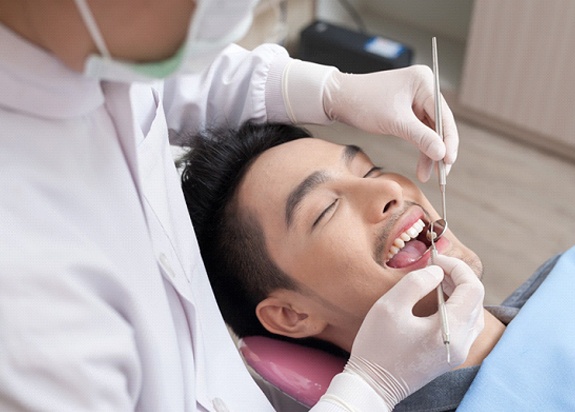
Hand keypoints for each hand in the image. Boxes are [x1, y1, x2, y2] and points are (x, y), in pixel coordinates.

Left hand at [322, 65, 458, 181]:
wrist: (339, 99)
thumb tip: (443, 154)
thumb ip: (421, 137)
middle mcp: (424, 88)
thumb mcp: (395, 122)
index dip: (449, 140)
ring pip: (431, 131)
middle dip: (440, 149)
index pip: (444, 114)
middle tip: (442, 174)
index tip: (449, 161)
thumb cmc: (364, 103)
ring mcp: (417, 99)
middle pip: (440, 124)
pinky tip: (423, 166)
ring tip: (428, 175)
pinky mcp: (409, 110)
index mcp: (424, 81)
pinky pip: (420, 132)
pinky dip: (421, 148)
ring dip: (430, 153)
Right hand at [343, 256, 483, 407]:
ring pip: (473, 312)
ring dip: (459, 291)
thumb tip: (437, 271)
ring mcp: (458, 352)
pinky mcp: (450, 355)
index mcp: (451, 330)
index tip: (436, 259)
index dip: (458, 267)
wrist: (372, 385)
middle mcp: (462, 343)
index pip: (472, 289)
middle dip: (458, 277)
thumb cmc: (377, 346)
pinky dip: (455, 306)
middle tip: (434, 266)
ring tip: (437, 280)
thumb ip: (416, 283)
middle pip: (476, 300)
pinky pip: (464, 325)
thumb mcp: (390, 306)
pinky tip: (437, 300)